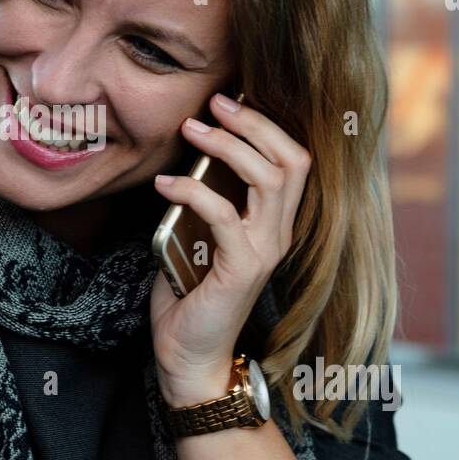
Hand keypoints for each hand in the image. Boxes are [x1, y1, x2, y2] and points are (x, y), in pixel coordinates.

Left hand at [150, 92, 311, 406]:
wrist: (189, 355)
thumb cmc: (190, 296)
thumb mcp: (199, 237)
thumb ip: (205, 202)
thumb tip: (187, 160)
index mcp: (274, 223)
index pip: (294, 160)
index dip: (266, 125)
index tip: (227, 104)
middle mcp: (279, 234)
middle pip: (291, 160)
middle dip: (253, 123)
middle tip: (213, 105)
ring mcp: (265, 252)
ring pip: (268, 179)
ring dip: (227, 147)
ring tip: (190, 132)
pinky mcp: (241, 269)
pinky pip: (223, 215)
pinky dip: (191, 190)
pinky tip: (164, 185)